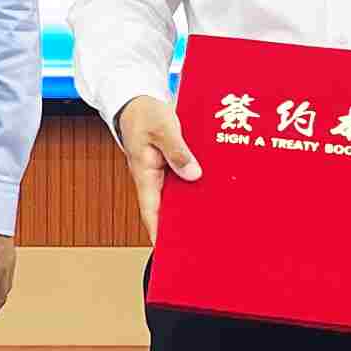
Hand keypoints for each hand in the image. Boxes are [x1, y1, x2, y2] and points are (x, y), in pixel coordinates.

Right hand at [113, 96, 203, 240]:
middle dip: (181, 224)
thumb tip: (194, 174)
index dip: (159, 232)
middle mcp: (153, 178)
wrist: (137, 100)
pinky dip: (196, 185)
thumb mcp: (162, 129)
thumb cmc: (144, 114)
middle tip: (201, 241)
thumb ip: (178, 151)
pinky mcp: (171, 164)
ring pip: (178, 195)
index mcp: (145, 174)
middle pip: (167, 209)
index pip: (151, 212)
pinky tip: (212, 189)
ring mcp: (162, 172)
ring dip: (192, 204)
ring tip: (213, 221)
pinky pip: (184, 179)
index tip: (168, 250)